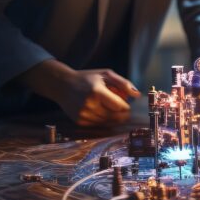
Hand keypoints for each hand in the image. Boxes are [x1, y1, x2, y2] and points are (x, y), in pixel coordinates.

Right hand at [19, 60, 138, 126]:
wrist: (62, 85)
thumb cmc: (88, 78)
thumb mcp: (106, 74)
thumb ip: (124, 84)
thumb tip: (137, 95)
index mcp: (97, 92)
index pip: (119, 107)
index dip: (126, 107)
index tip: (127, 104)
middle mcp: (89, 105)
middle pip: (114, 117)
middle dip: (122, 114)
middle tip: (123, 109)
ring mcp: (83, 115)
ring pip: (107, 123)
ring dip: (113, 118)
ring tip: (110, 107)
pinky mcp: (79, 121)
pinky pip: (98, 125)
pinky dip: (103, 120)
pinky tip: (101, 111)